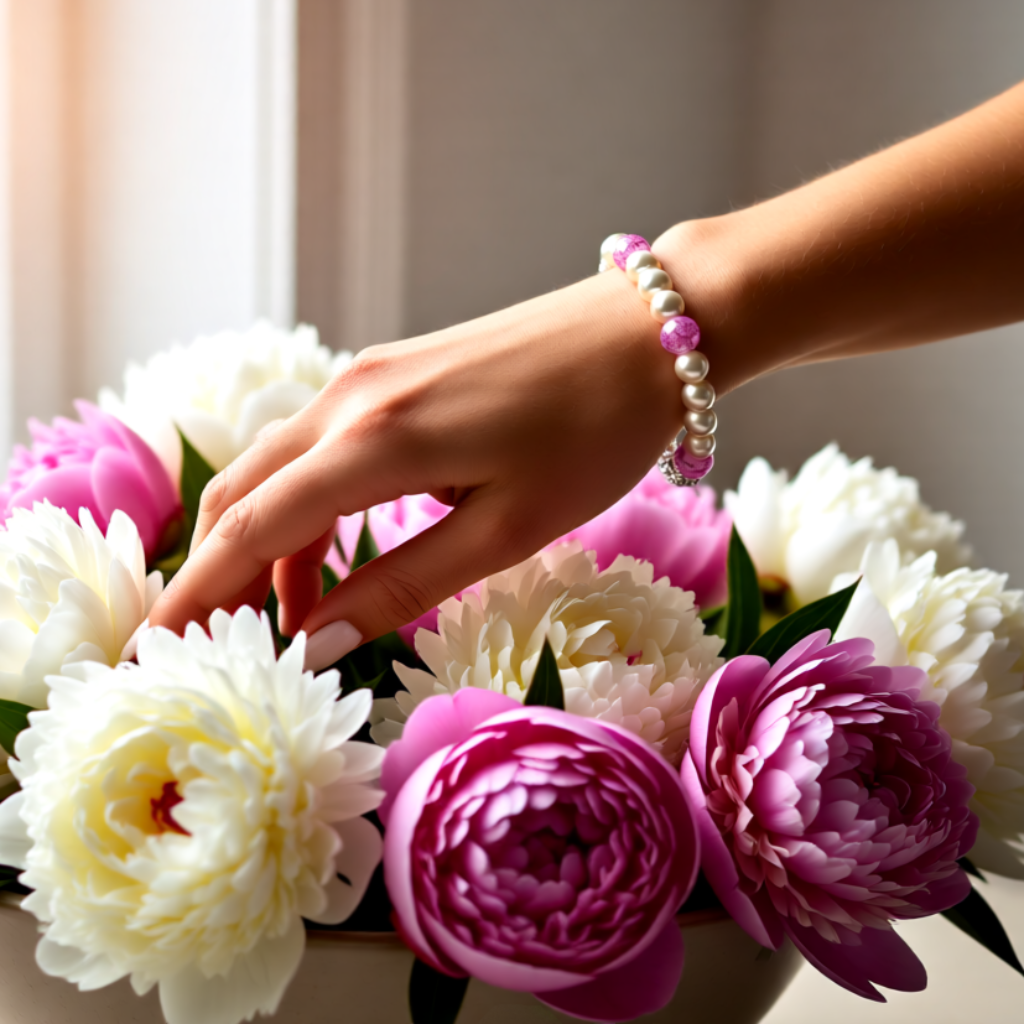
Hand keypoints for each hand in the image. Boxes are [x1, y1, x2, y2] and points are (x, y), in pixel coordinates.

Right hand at [147, 250, 738, 665]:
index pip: (254, 527)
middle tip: (210, 642)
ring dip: (265, 542)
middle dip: (217, 570)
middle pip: (243, 490)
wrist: (646, 335)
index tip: (157, 648)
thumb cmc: (594, 436)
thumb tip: (317, 639)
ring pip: (277, 467)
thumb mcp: (506, 530)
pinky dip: (304, 505)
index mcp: (376, 440)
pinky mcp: (392, 373)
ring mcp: (367, 377)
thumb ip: (403, 584)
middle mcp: (350, 399)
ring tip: (286, 617)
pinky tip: (330, 551)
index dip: (202, 593)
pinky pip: (317, 446)